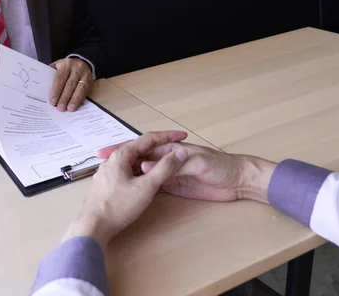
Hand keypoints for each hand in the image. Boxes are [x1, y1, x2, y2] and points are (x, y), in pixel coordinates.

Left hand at [49, 58, 92, 111]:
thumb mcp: (57, 66)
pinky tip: (76, 106)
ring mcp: (85, 75)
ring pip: (80, 89)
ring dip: (75, 100)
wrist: (81, 63)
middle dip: (65, 98)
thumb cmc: (65, 68)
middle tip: (60, 108)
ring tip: (70, 109)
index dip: (56, 91)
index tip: (53, 101)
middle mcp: (77, 69)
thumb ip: (51, 75)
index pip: (60, 79)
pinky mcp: (90, 82)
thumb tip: (44, 89)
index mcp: (66, 64)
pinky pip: (85, 92)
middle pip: (70, 85)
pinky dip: (80, 100)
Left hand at [63, 131, 188, 247]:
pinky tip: (146, 177)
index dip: (168, 136)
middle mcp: (112, 159)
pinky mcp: (107, 183)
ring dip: (149, 159)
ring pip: (133, 160)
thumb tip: (180, 152)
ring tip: (165, 162)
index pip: (149, 138)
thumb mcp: (146, 187)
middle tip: (176, 149)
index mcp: (121, 155)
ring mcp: (108, 171)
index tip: (183, 135)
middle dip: (159, 147)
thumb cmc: (118, 206)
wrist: (93, 227)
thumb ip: (164, 168)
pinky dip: (140, 169)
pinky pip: (127, 170)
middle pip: (140, 148)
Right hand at [97, 140, 276, 203]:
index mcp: (171, 149)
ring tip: (108, 178)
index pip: (143, 147)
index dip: (124, 148)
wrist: (239, 181)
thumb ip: (171, 165)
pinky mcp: (174, 187)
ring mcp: (169, 174)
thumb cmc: (221, 166)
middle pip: (139, 158)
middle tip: (99, 166)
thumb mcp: (198, 162)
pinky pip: (153, 185)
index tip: (105, 152)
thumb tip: (145, 165)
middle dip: (120, 160)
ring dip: (128, 173)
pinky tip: (128, 190)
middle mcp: (167, 160)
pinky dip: (141, 186)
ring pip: (143, 172)